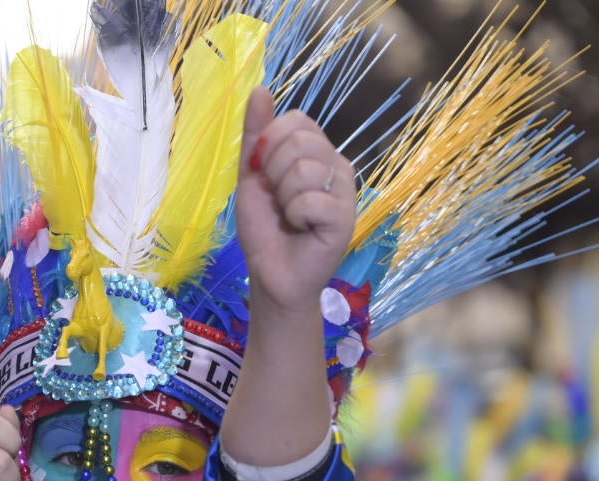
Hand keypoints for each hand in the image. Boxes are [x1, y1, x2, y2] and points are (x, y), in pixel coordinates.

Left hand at [236, 86, 357, 315]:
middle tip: (279, 200)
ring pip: (303, 169)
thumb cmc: (266, 227)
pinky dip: (294, 217)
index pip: (295, 119)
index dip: (268, 144)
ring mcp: (345, 190)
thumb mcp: (252, 176)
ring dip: (283, 198)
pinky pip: (310, 200)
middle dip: (273, 173)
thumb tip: (260, 88)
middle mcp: (337, 164)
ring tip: (290, 216)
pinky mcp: (346, 217)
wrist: (271, 274)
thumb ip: (256, 135)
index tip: (264, 174)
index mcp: (317, 151)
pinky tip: (302, 229)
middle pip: (298, 141)